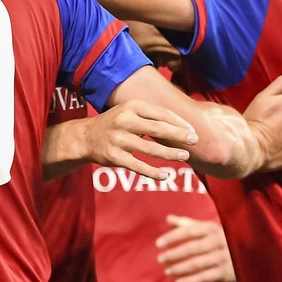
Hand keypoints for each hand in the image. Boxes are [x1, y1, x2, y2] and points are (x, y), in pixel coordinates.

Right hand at [79, 100, 194, 179]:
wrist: (86, 137)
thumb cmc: (116, 124)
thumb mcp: (130, 112)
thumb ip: (151, 116)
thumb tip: (183, 124)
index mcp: (131, 107)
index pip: (161, 114)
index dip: (179, 122)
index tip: (193, 130)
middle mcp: (124, 121)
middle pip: (158, 129)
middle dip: (179, 136)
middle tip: (194, 141)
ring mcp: (119, 140)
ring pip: (151, 149)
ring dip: (170, 154)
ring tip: (184, 156)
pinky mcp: (115, 157)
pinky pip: (138, 166)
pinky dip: (153, 172)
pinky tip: (165, 175)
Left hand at [156, 215, 234, 281]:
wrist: (245, 253)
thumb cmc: (217, 239)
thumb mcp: (206, 229)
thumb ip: (186, 224)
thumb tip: (168, 218)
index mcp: (211, 228)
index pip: (189, 231)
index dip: (172, 237)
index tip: (158, 244)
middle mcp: (218, 241)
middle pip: (192, 248)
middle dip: (174, 254)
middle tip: (160, 259)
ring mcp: (223, 257)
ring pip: (197, 264)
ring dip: (180, 268)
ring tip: (167, 271)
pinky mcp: (225, 272)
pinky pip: (204, 277)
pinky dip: (190, 281)